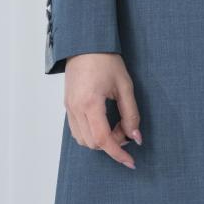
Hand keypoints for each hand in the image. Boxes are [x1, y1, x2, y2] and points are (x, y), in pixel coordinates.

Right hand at [64, 53, 142, 168]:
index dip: (117, 153)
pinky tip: (103, 121)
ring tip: (115, 123)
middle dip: (112, 143)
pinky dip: (91, 133)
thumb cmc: (106, 60)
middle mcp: (75, 109)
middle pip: (92, 143)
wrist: (86, 42)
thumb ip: (131, 114)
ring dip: (100, 139)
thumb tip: (136, 138)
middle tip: (126, 128)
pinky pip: (77, 130)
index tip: (130, 161)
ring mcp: (69, 107)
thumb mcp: (124, 85)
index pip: (103, 140)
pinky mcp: (67, 105)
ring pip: (83, 139)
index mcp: (90, 103)